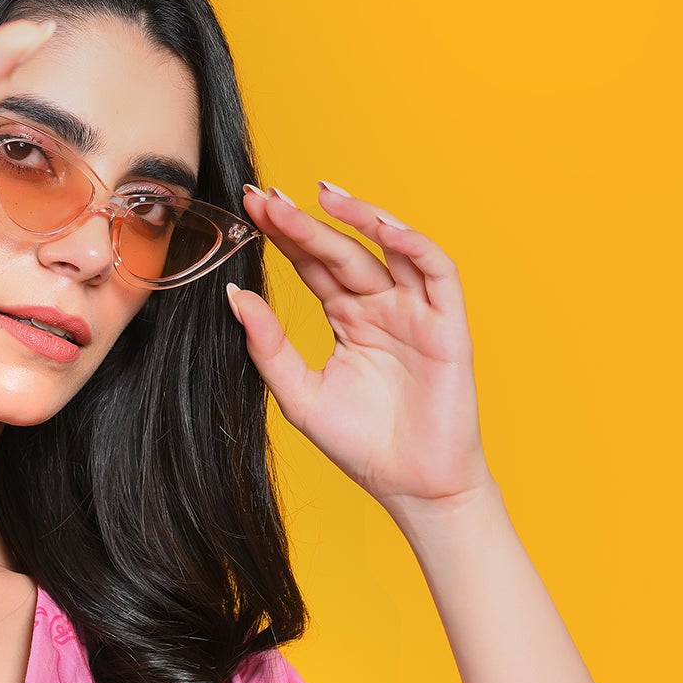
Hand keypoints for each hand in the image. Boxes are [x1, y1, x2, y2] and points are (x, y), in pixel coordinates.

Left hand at [227, 184, 492, 516]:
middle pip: (342, 251)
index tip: (251, 211)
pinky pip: (436, 270)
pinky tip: (382, 227)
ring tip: (321, 194)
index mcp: (348, 319)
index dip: (285, 238)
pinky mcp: (448, 324)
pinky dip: (413, 244)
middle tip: (269, 199)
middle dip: (306, 223)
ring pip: (389, 248)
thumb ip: (269, 348)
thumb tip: (235, 298)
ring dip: (359, 218)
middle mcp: (381, 307)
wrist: (413, 487)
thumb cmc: (361, 446)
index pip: (313, 266)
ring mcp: (416, 312)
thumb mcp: (300, 396)